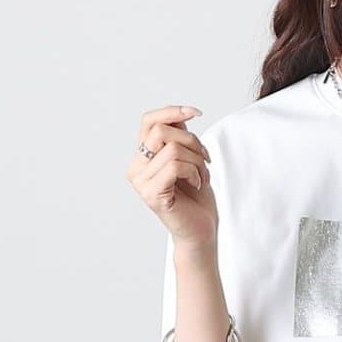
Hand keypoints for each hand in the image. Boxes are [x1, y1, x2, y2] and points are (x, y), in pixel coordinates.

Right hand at [126, 102, 217, 250]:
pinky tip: (198, 184)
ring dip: (197, 160)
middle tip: (205, 158)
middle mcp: (136, 168)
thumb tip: (179, 114)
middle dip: (191, 140)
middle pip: (161, 131)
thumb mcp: (190, 158)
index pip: (149, 121)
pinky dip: (194, 172)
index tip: (196, 113)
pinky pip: (176, 166)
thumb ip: (179, 137)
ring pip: (173, 149)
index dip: (172, 111)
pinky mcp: (152, 194)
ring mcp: (141, 182)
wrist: (200, 231)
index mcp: (142, 157)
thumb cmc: (196, 198)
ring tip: (202, 176)